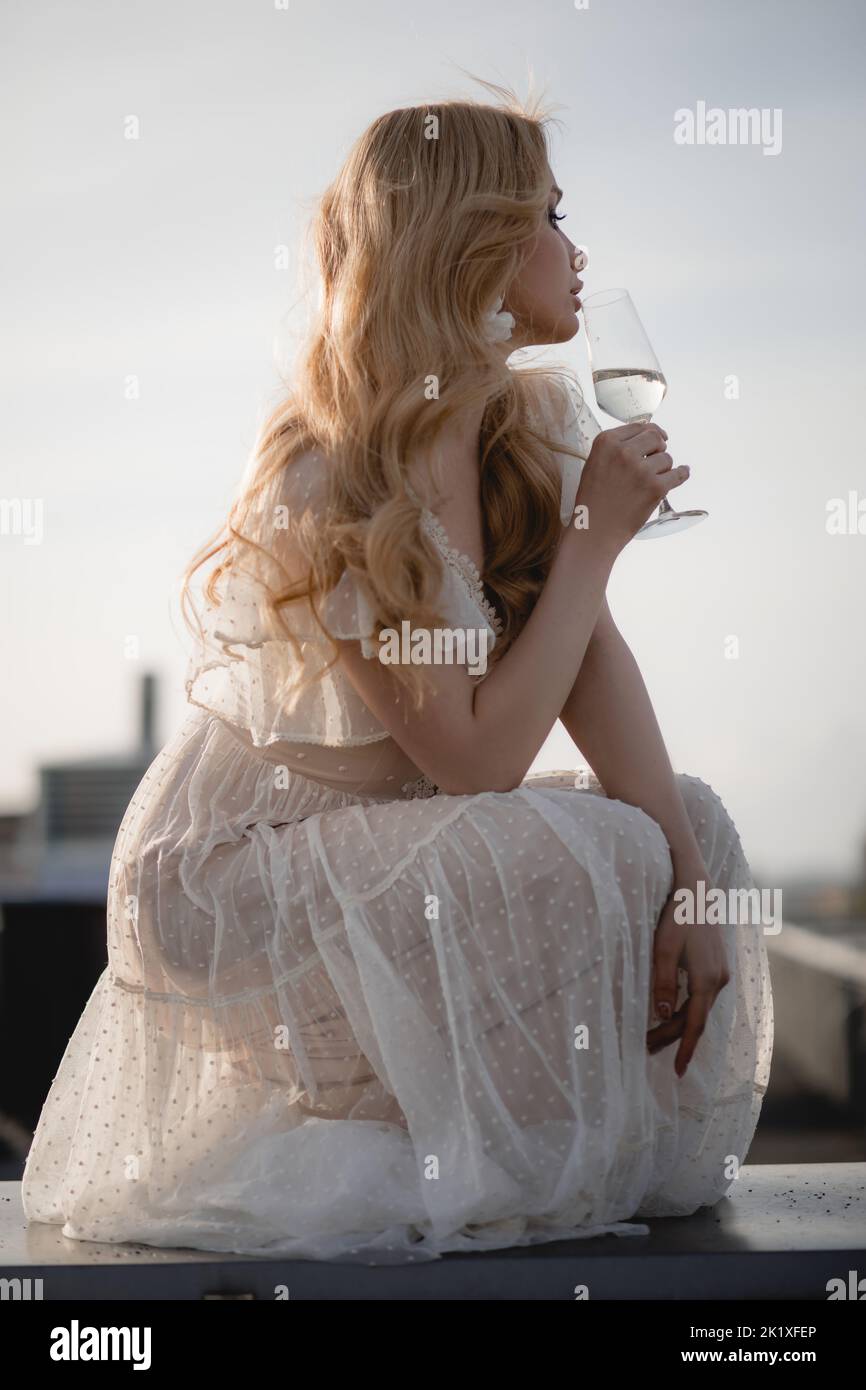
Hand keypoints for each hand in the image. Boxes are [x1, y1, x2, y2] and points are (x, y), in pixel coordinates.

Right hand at [575, 423, 689, 554]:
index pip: (638, 426)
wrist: (594, 530)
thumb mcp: (595, 463)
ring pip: (666, 458)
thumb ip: (617, 447)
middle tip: (655, 459)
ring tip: (649, 482)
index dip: (650, 432)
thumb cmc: (594, 500)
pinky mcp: (655, 487)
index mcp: (606, 442)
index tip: (656, 438)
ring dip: (663, 468)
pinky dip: (681, 474)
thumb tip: (651, 434)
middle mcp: (623, 452)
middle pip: (655, 437)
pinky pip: (678, 474)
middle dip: (658, 447)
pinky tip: (682, 473)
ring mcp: (641, 470)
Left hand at [646, 866, 730, 1077]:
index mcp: (707, 980)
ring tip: (655, 1035)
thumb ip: (663, 983)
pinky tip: (672, 1010)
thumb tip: (660, 1015)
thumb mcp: (663, 949)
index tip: (677, 1072)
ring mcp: (720, 972)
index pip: (693, 1025)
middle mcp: (718, 980)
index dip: (685, 1050)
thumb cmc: (677, 915)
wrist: (697, 888)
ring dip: (679, 1024)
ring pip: (699, 1008)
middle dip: (673, 1038)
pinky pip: (702, 996)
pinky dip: (687, 1009)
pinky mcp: (717, 964)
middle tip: (646, 1049)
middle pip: (695, 1019)